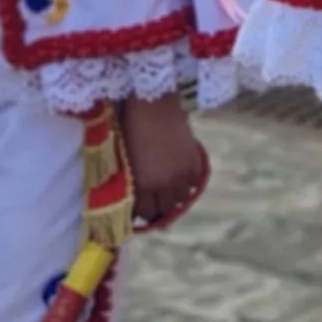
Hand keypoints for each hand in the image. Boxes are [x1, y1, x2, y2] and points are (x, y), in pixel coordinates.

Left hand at [117, 93, 207, 229]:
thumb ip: (130, 182)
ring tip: (166, 194)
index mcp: (143, 183)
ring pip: (180, 200)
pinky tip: (178, 181)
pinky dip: (186, 187)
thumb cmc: (131, 128)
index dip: (140, 215)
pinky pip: (192, 186)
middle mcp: (164, 184)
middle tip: (152, 206)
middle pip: (163, 210)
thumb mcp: (126, 160)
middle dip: (156, 211)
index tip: (137, 214)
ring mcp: (182, 174)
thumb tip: (134, 199)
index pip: (144, 212)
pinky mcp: (194, 163)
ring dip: (172, 200)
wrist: (153, 105)